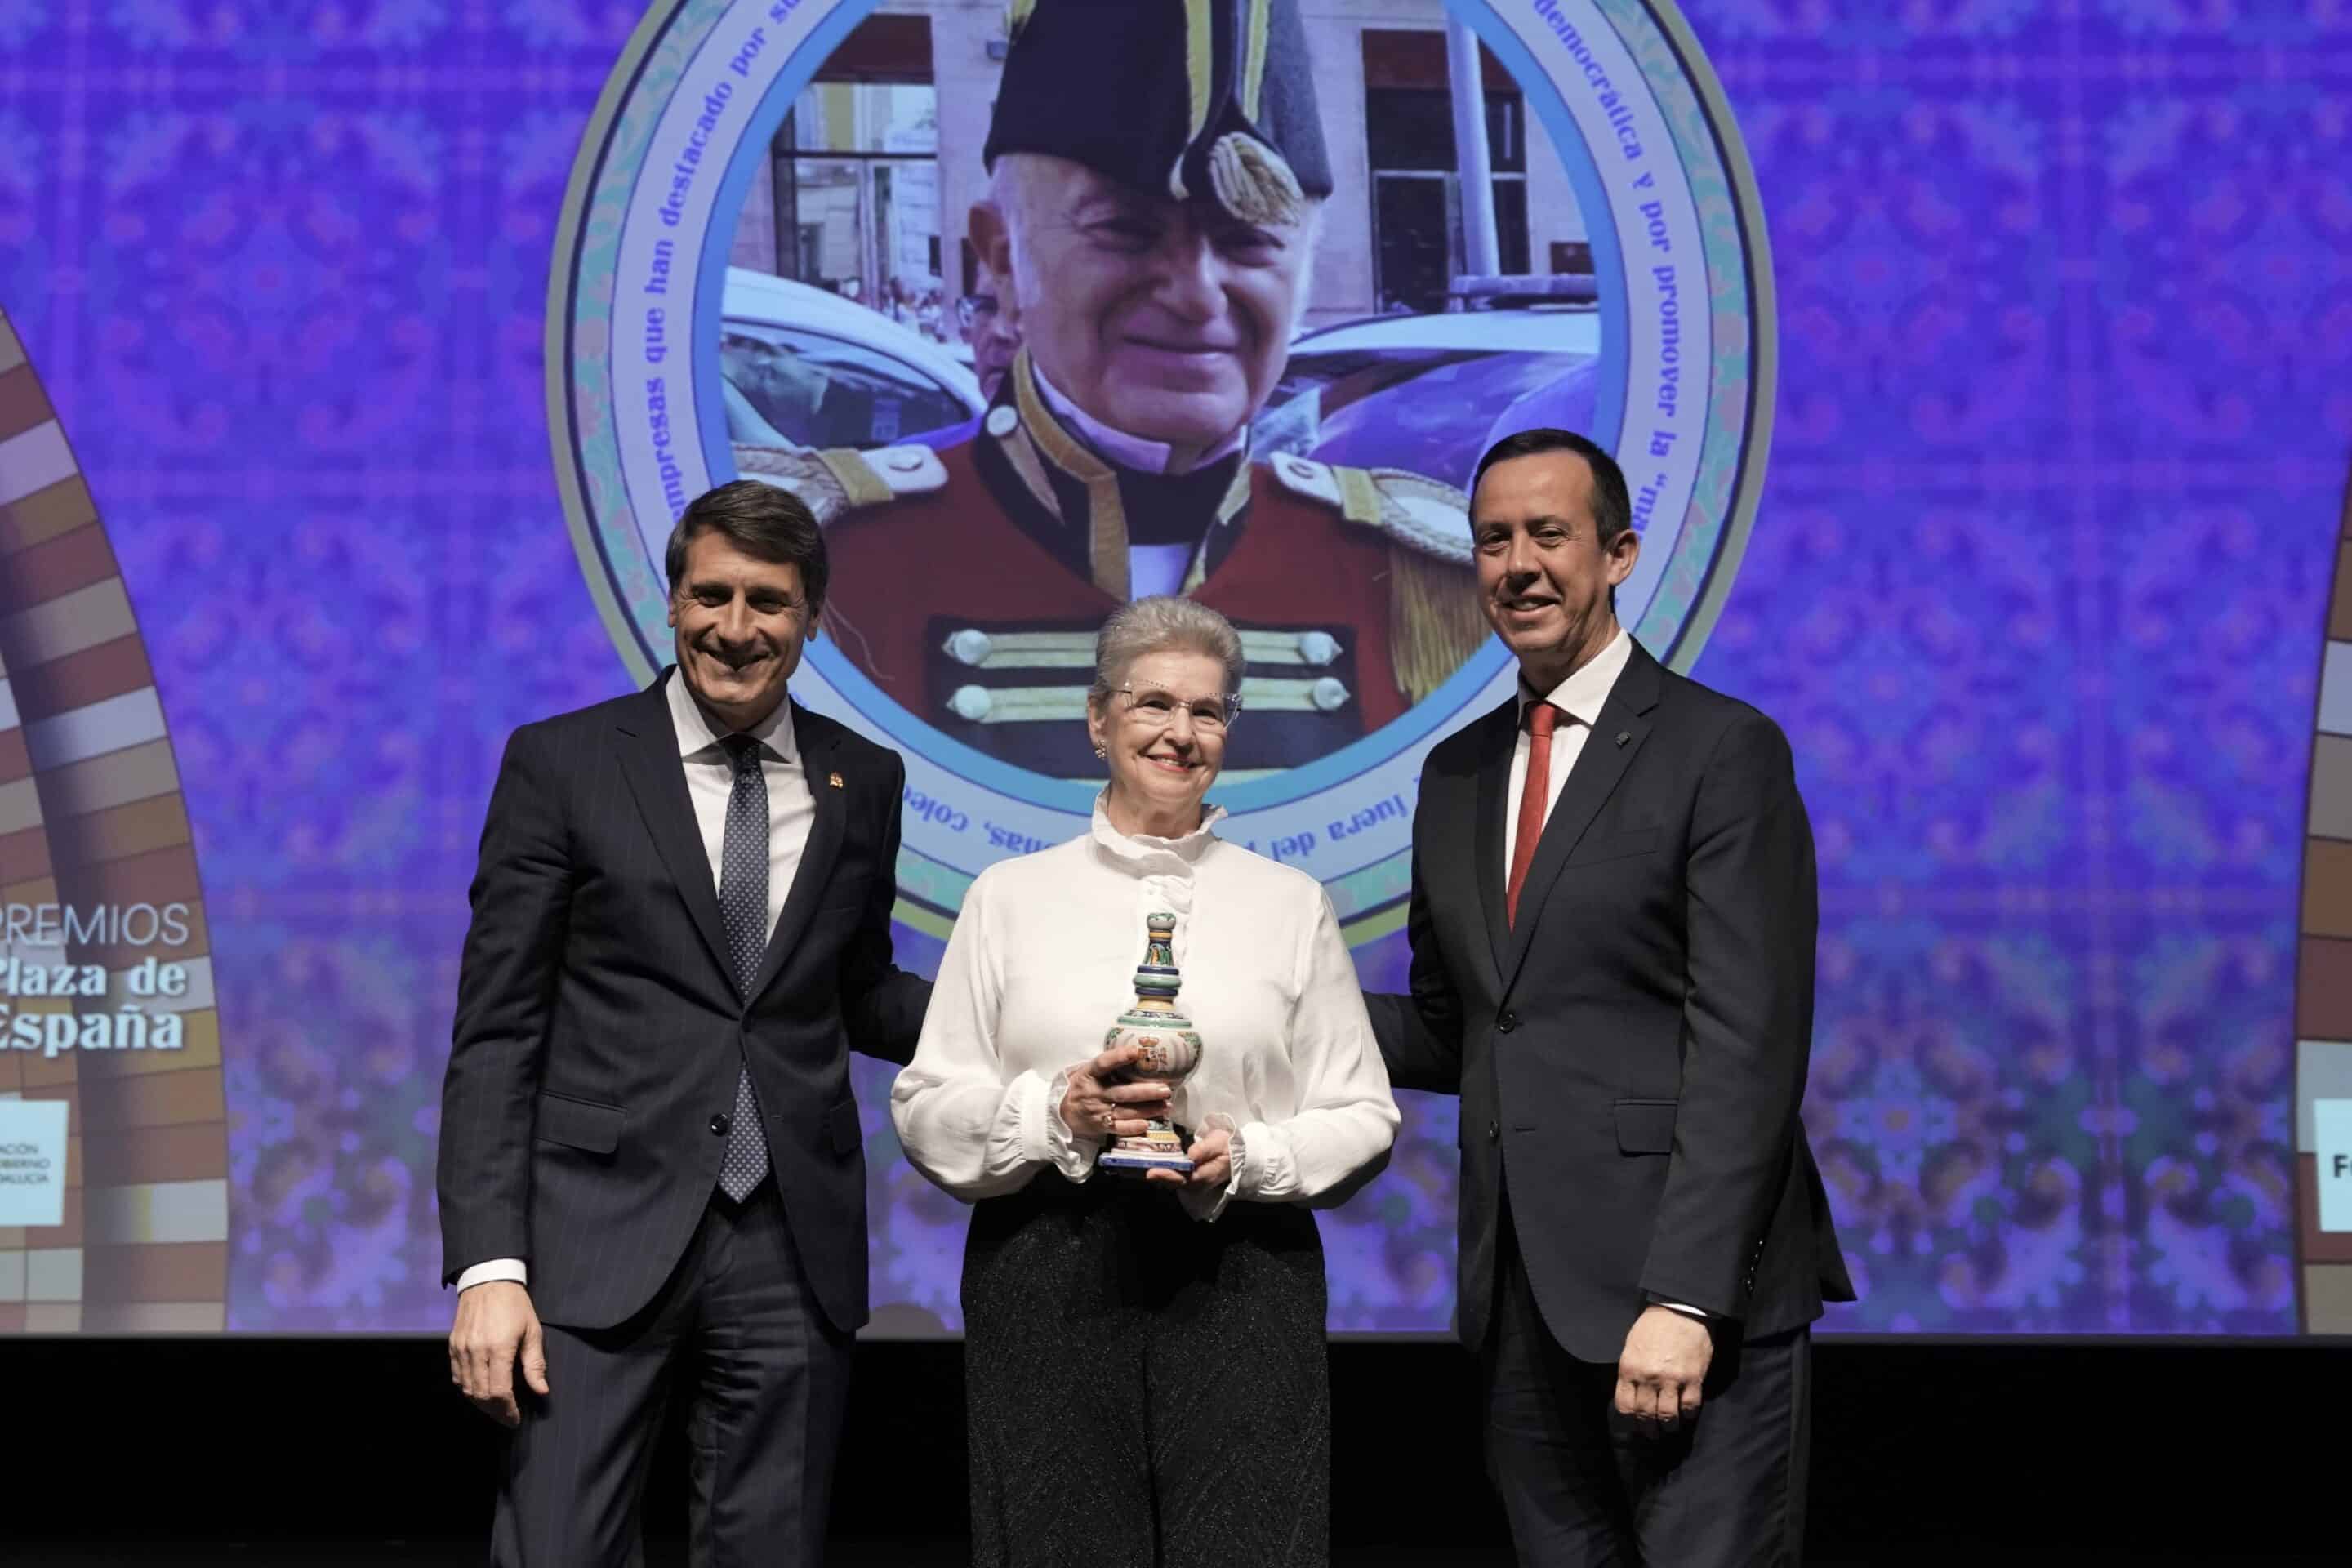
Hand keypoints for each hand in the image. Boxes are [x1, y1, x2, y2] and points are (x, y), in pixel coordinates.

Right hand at [449, 1280, 547, 1427]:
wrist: (488, 1280)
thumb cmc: (515, 1305)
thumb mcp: (532, 1331)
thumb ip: (535, 1364)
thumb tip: (541, 1390)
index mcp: (499, 1348)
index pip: (499, 1392)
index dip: (508, 1410)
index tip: (516, 1418)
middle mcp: (476, 1351)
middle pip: (481, 1395)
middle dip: (495, 1412)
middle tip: (507, 1418)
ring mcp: (461, 1349)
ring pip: (466, 1389)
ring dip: (481, 1403)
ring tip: (496, 1408)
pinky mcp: (452, 1346)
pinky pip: (456, 1377)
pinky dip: (467, 1389)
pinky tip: (479, 1392)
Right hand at [1059, 1043, 1170, 1140]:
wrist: (1059, 1112)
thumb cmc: (1078, 1087)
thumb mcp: (1084, 1070)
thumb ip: (1104, 1064)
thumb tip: (1132, 1050)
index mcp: (1089, 1074)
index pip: (1103, 1063)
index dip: (1119, 1057)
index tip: (1136, 1052)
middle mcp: (1094, 1092)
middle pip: (1122, 1092)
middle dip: (1145, 1091)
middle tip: (1165, 1088)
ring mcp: (1097, 1111)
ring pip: (1125, 1111)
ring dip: (1147, 1109)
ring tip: (1166, 1105)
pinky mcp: (1100, 1126)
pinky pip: (1117, 1128)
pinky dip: (1131, 1128)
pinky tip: (1146, 1125)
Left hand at [1145, 1126, 1231, 1187]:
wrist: (1238, 1155)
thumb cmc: (1229, 1146)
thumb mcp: (1220, 1143)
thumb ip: (1205, 1150)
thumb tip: (1190, 1155)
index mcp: (1205, 1175)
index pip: (1183, 1179)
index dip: (1166, 1176)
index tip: (1152, 1172)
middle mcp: (1197, 1184)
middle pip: (1173, 1182)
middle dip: (1157, 1176)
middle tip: (1139, 1169)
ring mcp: (1192, 1183)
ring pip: (1171, 1182)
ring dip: (1157, 1175)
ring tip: (1139, 1167)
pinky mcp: (1189, 1179)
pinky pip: (1173, 1178)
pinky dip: (1161, 1172)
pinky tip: (1150, 1165)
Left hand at [1614, 1304, 1711, 1428]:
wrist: (1680, 1310)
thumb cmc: (1653, 1326)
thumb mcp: (1631, 1346)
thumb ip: (1631, 1372)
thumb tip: (1631, 1394)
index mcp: (1629, 1369)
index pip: (1625, 1406)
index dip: (1630, 1421)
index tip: (1635, 1425)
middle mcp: (1648, 1377)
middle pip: (1645, 1414)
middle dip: (1648, 1429)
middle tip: (1653, 1434)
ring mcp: (1671, 1379)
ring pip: (1667, 1415)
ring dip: (1668, 1427)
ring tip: (1670, 1428)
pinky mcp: (1693, 1379)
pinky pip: (1690, 1406)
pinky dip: (1688, 1415)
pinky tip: (1687, 1415)